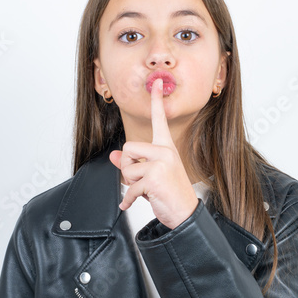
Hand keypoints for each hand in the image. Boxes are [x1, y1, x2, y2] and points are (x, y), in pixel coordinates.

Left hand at [109, 77, 199, 228]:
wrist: (185, 215)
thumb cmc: (170, 194)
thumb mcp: (149, 176)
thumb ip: (132, 164)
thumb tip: (113, 157)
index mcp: (166, 147)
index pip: (159, 120)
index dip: (156, 101)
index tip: (156, 82)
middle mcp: (165, 151)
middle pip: (128, 147)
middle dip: (127, 166)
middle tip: (141, 180)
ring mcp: (161, 163)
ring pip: (126, 167)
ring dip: (130, 183)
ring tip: (147, 190)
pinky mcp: (154, 177)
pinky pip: (130, 186)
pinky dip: (128, 199)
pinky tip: (130, 203)